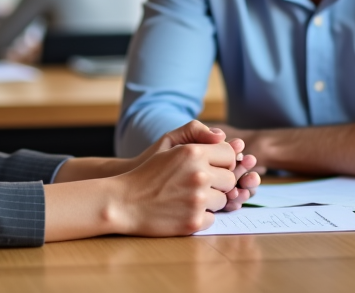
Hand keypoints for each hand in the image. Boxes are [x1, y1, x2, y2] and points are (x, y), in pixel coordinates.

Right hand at [132, 120, 259, 212]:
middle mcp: (199, 175)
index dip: (223, 162)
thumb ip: (196, 132)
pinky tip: (183, 211)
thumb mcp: (168, 143)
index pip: (230, 155)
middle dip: (218, 182)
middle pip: (230, 179)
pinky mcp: (194, 221)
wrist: (124, 202)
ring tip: (188, 197)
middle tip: (198, 185)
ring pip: (223, 200)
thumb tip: (222, 136)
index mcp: (193, 152)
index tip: (213, 167)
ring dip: (210, 201)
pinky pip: (213, 218)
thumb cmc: (147, 172)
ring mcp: (197, 200)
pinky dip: (201, 216)